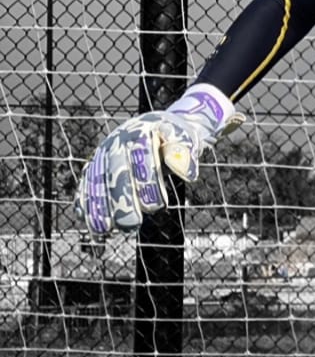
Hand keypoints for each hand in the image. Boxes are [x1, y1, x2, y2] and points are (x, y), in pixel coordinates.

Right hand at [75, 84, 243, 235]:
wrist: (157, 127)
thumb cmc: (173, 138)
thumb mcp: (185, 139)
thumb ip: (184, 154)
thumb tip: (187, 174)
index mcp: (141, 131)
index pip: (142, 157)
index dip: (148, 182)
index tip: (158, 205)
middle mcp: (117, 141)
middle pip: (116, 172)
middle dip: (122, 200)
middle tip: (132, 224)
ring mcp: (102, 153)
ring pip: (96, 179)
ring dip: (99, 206)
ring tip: (106, 229)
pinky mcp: (93, 166)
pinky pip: (86, 185)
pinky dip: (86, 204)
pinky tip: (91, 223)